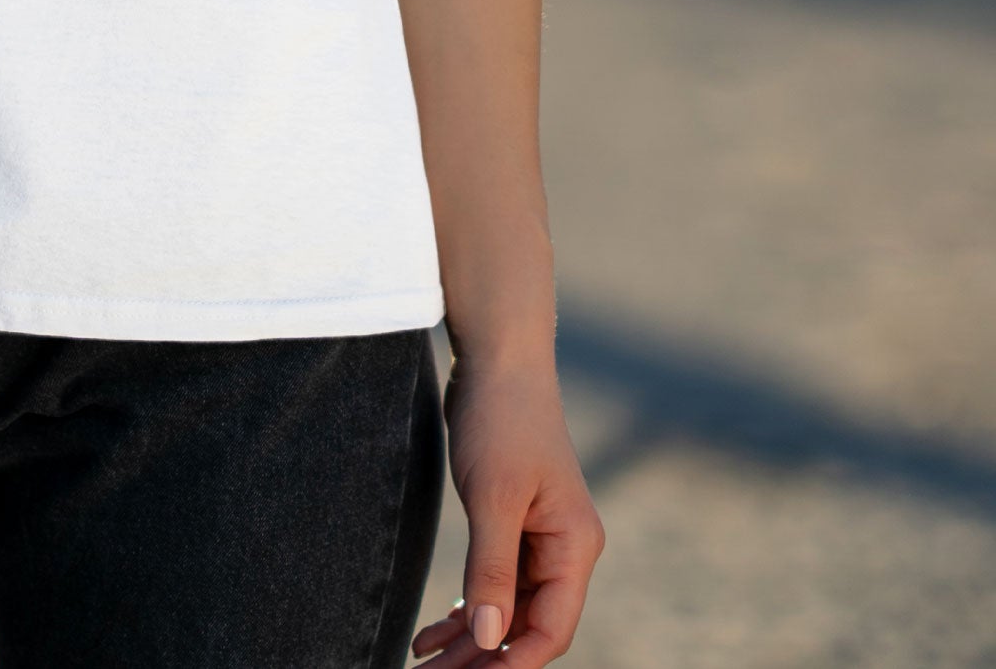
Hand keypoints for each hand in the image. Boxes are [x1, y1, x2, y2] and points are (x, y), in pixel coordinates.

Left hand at [411, 352, 603, 665]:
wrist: (497, 358)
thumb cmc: (502, 420)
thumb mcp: (493, 498)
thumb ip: (492, 570)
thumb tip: (489, 639)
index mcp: (574, 547)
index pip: (550, 630)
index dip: (510, 664)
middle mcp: (563, 550)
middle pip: (525, 626)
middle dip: (481, 658)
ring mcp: (538, 538)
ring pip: (505, 609)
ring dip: (468, 639)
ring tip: (422, 663)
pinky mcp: (512, 524)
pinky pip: (493, 582)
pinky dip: (466, 608)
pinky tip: (432, 631)